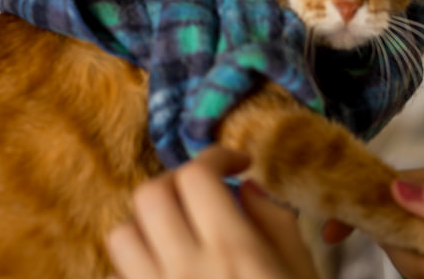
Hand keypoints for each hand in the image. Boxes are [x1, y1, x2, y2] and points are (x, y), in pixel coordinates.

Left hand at [106, 146, 318, 278]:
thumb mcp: (304, 271)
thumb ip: (276, 222)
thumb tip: (246, 186)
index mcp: (233, 250)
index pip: (198, 175)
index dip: (216, 156)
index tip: (238, 163)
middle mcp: (184, 269)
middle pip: (150, 195)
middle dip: (178, 181)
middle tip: (206, 193)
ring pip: (122, 235)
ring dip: (148, 223)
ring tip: (179, 230)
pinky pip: (119, 278)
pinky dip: (134, 266)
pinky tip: (167, 273)